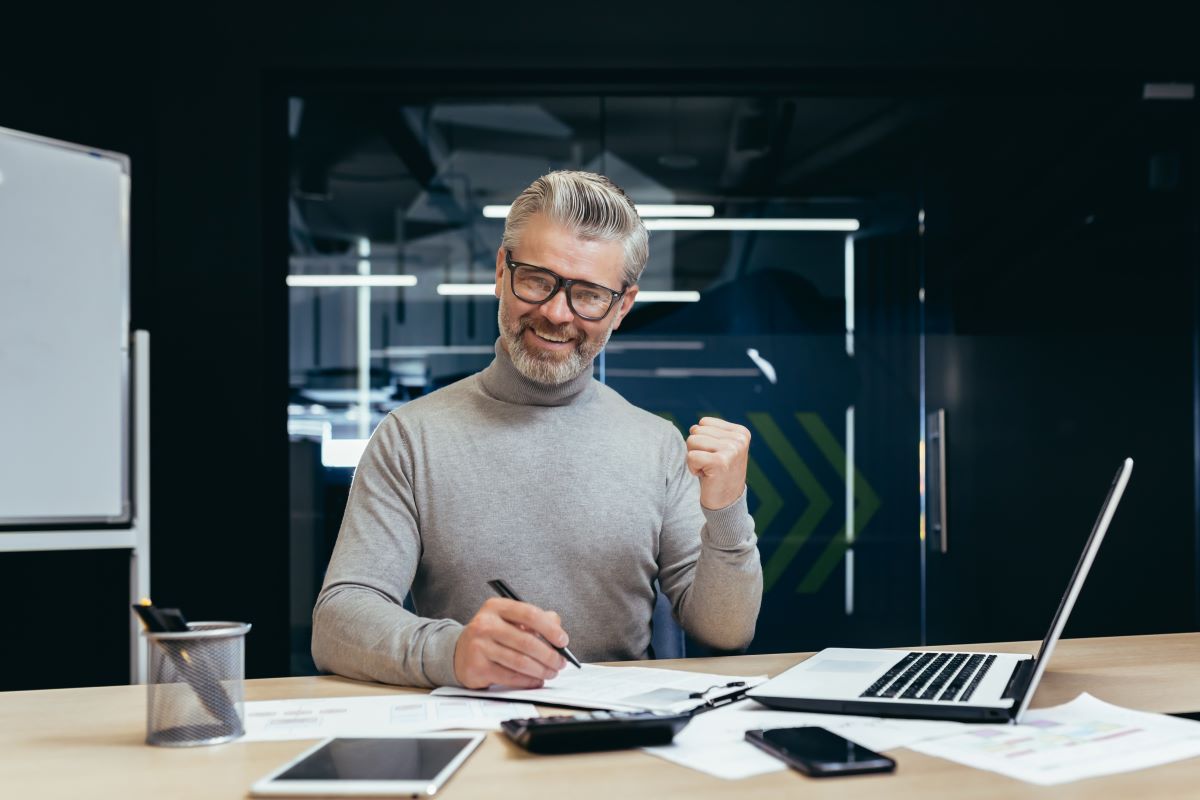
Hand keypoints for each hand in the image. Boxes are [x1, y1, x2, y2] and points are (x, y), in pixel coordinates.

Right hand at [452, 597, 568, 688]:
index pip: (529, 614)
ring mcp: (479, 646)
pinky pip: (510, 677)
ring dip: (541, 670)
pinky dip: (528, 681)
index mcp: (496, 607)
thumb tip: (558, 630)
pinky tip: (536, 680)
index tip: (563, 641)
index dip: (550, 629)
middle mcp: (485, 624)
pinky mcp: (477, 668)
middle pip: (526, 641)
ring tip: (551, 672)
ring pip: (520, 662)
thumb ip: (536, 620)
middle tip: (561, 662)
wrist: (460, 652)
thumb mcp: (510, 620)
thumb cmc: (492, 635)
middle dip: (549, 655)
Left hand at [686, 416, 750, 509]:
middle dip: (697, 449)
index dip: (702, 440)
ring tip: (708, 470)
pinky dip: (693, 468)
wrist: (726, 503)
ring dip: (694, 459)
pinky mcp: (720, 462)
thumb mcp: (719, 448)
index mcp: (741, 432)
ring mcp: (731, 450)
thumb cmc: (718, 474)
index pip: (704, 422)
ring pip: (691, 441)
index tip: (714, 456)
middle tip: (710, 465)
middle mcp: (739, 439)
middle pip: (696, 431)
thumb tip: (692, 427)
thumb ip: (707, 432)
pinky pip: (691, 456)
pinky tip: (705, 476)